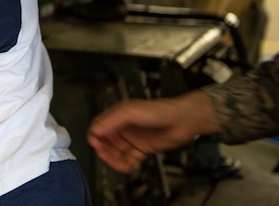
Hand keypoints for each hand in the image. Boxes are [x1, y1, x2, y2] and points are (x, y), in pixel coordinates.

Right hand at [86, 90, 219, 173]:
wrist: (182, 121)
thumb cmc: (158, 111)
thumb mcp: (130, 112)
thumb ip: (111, 120)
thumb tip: (95, 130)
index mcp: (118, 115)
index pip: (99, 127)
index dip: (95, 136)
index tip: (96, 146)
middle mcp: (124, 127)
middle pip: (106, 142)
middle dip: (104, 150)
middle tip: (106, 157)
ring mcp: (133, 139)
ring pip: (117, 152)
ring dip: (114, 159)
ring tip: (117, 165)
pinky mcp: (143, 149)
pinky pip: (129, 159)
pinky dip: (125, 164)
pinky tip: (126, 167)